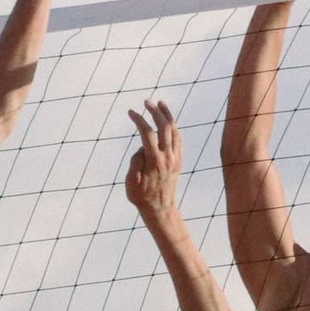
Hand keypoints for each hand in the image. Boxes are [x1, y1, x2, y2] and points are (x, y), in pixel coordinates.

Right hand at [125, 99, 181, 216]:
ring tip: (160, 103)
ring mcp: (175, 158)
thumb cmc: (141, 196)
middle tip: (146, 101)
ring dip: (167, 115)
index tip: (130, 111)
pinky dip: (174, 127)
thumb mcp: (131, 182)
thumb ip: (134, 163)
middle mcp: (167, 157)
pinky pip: (179, 139)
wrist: (159, 208)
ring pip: (174, 130)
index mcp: (154, 161)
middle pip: (164, 127)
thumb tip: (141, 148)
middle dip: (155, 111)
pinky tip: (168, 121)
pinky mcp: (178, 160)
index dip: (139, 119)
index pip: (147, 133)